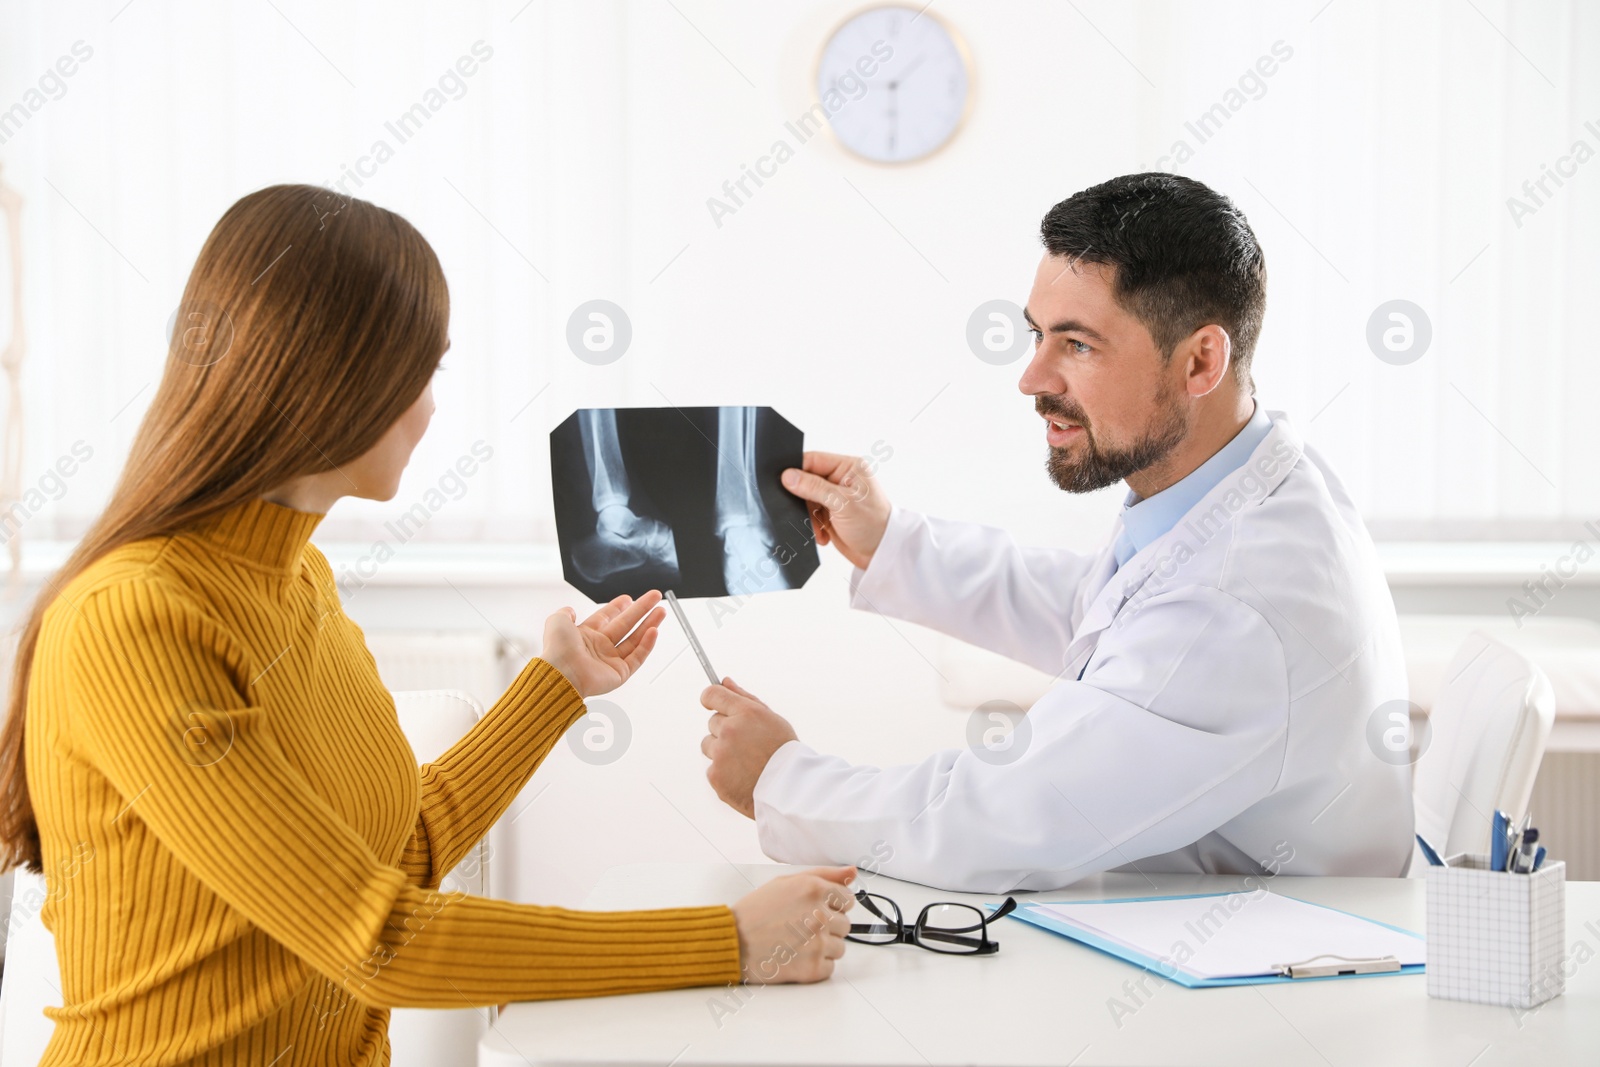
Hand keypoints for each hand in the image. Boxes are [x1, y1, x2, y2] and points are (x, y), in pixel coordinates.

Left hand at [540, 591, 664, 698]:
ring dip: (649, 624)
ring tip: (661, 611)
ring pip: (635, 639)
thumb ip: (565, 613)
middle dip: (642, 610)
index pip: (607, 617)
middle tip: (655, 597)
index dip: (619, 607)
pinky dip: (647, 644)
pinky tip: (654, 631)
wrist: (562, 673)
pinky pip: (637, 657)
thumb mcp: (556, 621)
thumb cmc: (558, 650)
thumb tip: (570, 609)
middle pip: (626, 625)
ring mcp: (611, 660)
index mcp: (586, 635)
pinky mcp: (620, 672)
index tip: (629, 598)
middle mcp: (600, 647)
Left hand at [701, 678, 797, 818]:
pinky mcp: (715, 776)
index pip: (713, 695)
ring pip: (709, 745)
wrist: (790, 790)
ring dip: (721, 750)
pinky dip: (724, 772)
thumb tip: (724, 681)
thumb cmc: (783, 751)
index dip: (710, 697)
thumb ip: (744, 698)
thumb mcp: (770, 718)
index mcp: (745, 713)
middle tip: (747, 743)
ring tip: (745, 761)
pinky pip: (712, 768)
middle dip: (726, 730)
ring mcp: (720, 754)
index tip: (711, 702)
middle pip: (713, 722)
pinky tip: (743, 776)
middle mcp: (729, 731)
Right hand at [731, 867, 854, 983]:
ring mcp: (817, 943)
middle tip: (801, 927)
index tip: (816, 911)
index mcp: (814, 889)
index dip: (832, 906)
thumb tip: (853, 872)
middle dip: (828, 926)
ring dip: (823, 947)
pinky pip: (830, 967)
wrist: (731, 941)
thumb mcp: (786, 882)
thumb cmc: (756, 911)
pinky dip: (816, 965)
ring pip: (840, 947)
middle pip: (845, 924)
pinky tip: (796, 957)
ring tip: (797, 943)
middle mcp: (819, 915)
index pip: (848, 899)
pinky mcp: (812, 968)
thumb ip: (824, 875)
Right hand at [781, 451, 890, 570]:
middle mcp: (841, 479)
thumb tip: (788, 476)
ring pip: (806, 499)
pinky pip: (810, 515)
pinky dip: (813, 526)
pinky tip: (822, 535)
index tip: (782, 482)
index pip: (813, 460)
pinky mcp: (830, 513)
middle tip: (802, 512)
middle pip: (807, 480)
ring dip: (808, 516)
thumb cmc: (873, 524)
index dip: (796, 470)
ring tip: (818, 528)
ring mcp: (835, 496)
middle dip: (802, 498)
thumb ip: (814, 488)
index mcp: (848, 467)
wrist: (881, 553)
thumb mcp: (842, 503)